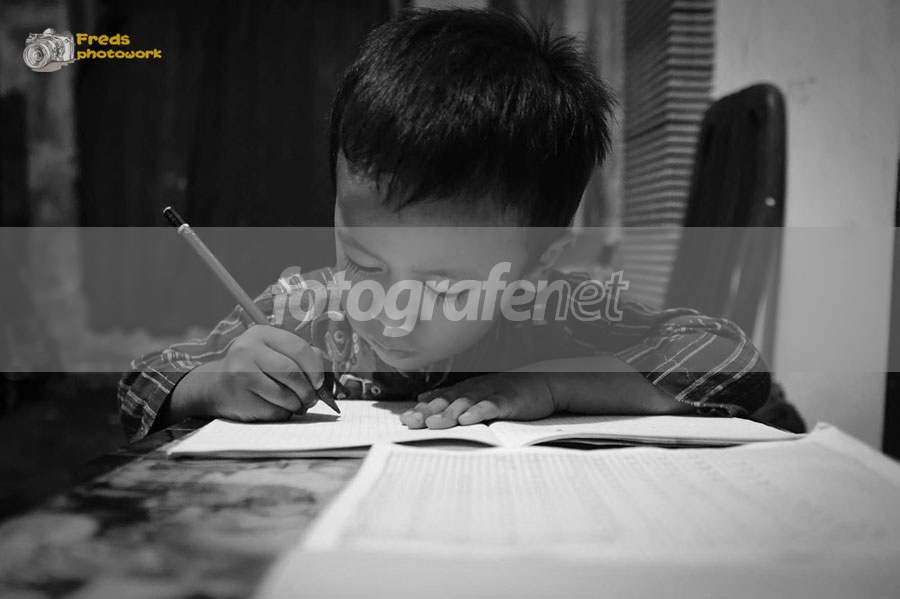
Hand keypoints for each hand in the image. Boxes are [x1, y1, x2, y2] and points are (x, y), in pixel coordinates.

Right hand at [171, 325, 324, 421]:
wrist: (215, 386)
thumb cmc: (253, 367)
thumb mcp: (271, 352)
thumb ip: (298, 355)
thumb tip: (324, 373)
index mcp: (261, 334)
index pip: (299, 348)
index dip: (315, 368)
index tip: (320, 382)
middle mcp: (248, 350)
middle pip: (292, 373)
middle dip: (308, 390)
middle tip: (312, 399)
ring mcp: (241, 374)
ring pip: (285, 395)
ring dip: (297, 405)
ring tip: (297, 404)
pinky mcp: (240, 398)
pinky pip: (274, 411)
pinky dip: (283, 413)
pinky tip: (279, 408)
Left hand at [399, 371, 558, 429]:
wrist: (545, 384)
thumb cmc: (511, 392)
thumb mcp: (480, 394)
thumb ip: (454, 397)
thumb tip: (424, 400)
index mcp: (468, 388)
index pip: (440, 398)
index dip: (422, 408)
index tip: (404, 419)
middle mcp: (476, 387)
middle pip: (448, 400)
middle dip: (428, 411)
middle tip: (410, 422)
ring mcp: (492, 392)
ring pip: (466, 402)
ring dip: (448, 413)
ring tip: (432, 423)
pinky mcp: (509, 399)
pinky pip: (491, 405)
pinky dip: (478, 412)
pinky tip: (467, 420)